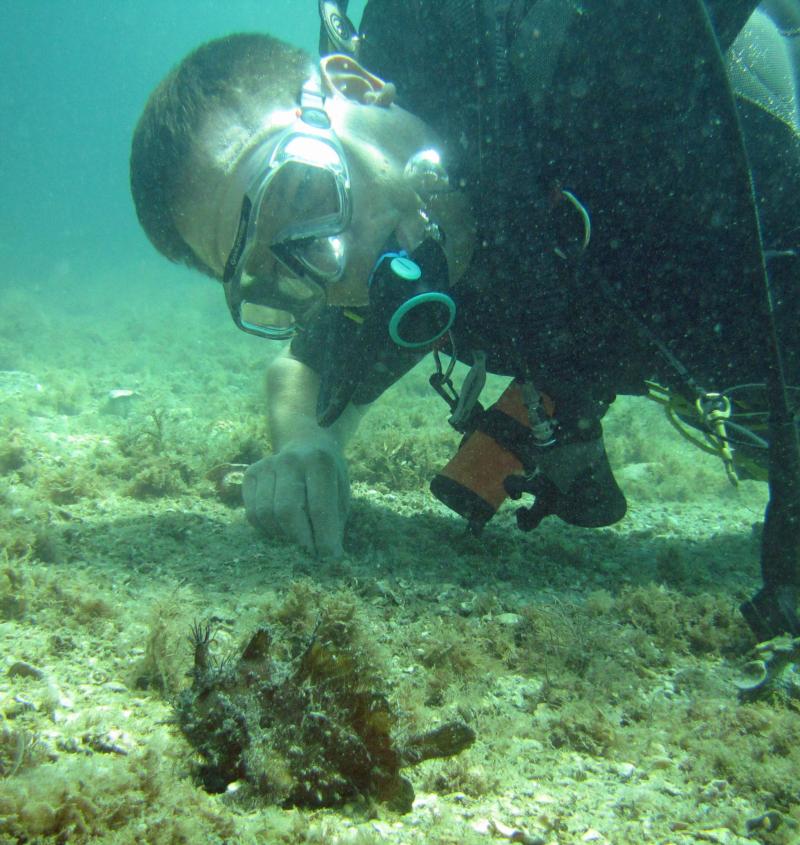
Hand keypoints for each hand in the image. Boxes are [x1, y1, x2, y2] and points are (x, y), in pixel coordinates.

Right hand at [242, 437, 349, 557]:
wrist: (306, 445)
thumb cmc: (328, 477)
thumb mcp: (341, 493)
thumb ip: (334, 521)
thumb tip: (329, 556)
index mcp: (319, 462)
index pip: (319, 507)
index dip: (323, 536)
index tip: (329, 556)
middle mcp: (290, 460)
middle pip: (287, 510)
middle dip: (299, 539)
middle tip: (310, 552)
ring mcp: (267, 465)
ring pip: (265, 514)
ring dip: (282, 535)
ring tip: (296, 538)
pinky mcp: (251, 473)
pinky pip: (252, 513)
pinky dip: (266, 528)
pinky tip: (281, 527)